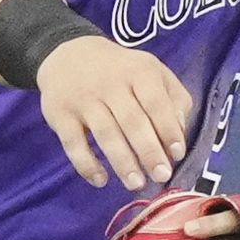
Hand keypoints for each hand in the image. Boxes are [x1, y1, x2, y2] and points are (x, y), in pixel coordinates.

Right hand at [36, 39, 196, 188]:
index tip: (177, 154)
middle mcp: (111, 84)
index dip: (168, 130)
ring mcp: (84, 99)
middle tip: (161, 176)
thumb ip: (174, 98)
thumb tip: (179, 131)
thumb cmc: (121, 71)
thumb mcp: (152, 71)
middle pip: (133, 122)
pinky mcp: (60, 114)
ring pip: (106, 134)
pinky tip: (101, 180)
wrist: (68, 54)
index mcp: (139, 72)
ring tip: (136, 184)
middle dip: (149, 152)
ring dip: (123, 162)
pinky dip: (86, 164)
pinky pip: (74, 143)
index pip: (156, 103)